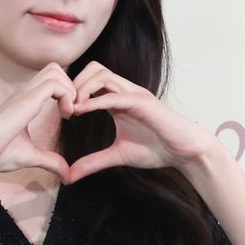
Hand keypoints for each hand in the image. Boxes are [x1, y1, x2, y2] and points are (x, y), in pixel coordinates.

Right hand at [0, 62, 75, 181]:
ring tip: (69, 113)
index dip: (66, 92)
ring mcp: (25, 94)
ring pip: (56, 70)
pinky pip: (54, 84)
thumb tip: (67, 175)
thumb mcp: (30, 157)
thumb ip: (50, 162)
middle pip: (54, 68)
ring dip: (70, 89)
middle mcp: (25, 93)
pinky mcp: (26, 100)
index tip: (69, 116)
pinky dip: (67, 95)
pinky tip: (66, 115)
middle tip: (72, 111)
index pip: (50, 80)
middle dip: (71, 86)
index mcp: (25, 102)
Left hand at [67, 61, 219, 182]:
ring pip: (101, 74)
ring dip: (82, 89)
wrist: (184, 152)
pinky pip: (114, 95)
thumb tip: (69, 176)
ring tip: (72, 110)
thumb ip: (93, 162)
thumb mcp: (117, 156)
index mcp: (118, 99)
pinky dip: (95, 101)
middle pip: (93, 69)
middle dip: (73, 84)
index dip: (71, 92)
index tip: (61, 112)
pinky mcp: (142, 103)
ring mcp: (134, 94)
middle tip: (63, 108)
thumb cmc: (156, 150)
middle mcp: (125, 91)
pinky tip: (82, 112)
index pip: (89, 81)